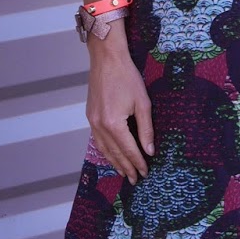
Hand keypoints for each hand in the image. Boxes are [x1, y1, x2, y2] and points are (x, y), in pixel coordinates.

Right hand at [85, 35, 155, 183]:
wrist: (107, 59)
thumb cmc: (127, 77)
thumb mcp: (143, 103)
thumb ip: (146, 129)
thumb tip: (149, 150)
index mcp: (114, 124)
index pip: (129, 150)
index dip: (138, 162)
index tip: (145, 173)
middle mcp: (100, 125)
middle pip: (115, 153)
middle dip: (126, 167)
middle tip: (135, 179)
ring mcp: (92, 121)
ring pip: (104, 149)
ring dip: (114, 162)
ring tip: (124, 172)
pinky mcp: (90, 116)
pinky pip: (97, 140)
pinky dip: (105, 151)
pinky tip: (111, 155)